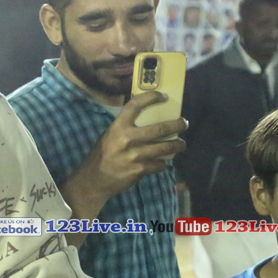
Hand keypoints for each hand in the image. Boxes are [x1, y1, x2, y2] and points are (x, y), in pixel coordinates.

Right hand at [69, 91, 186, 208]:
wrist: (94, 180)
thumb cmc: (102, 155)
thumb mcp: (109, 136)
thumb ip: (124, 127)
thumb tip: (144, 118)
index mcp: (118, 127)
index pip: (135, 105)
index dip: (152, 97)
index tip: (164, 97)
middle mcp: (128, 139)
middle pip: (160, 128)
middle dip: (177, 125)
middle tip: (184, 123)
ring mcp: (135, 155)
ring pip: (166, 148)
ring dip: (178, 145)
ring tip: (181, 144)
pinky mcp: (140, 170)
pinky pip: (160, 164)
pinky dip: (163, 163)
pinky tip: (162, 162)